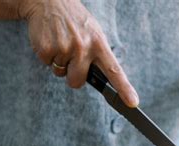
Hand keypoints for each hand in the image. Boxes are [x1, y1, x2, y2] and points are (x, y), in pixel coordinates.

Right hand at [18, 0, 137, 106]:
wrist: (49, 1)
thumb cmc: (76, 22)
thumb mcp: (94, 34)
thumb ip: (99, 56)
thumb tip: (104, 81)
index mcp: (99, 44)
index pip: (115, 71)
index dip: (124, 89)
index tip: (133, 103)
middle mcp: (84, 47)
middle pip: (77, 82)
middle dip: (72, 76)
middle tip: (70, 57)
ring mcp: (65, 48)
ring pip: (60, 73)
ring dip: (59, 62)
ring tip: (61, 42)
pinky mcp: (47, 48)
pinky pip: (47, 64)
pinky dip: (46, 55)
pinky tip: (51, 39)